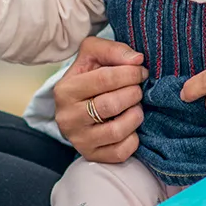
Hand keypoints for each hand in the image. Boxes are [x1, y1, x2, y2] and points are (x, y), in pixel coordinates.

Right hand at [55, 35, 147, 162]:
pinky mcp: (91, 155)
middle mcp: (67, 117)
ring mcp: (78, 139)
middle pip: (111, 105)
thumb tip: (136, 60)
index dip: (129, 74)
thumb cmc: (89, 76)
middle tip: (138, 89)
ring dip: (135, 116)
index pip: (103, 79)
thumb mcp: (93, 54)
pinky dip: (133, 138)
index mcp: (65, 90)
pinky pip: (120, 152)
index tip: (141, 72)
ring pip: (116, 131)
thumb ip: (113, 50)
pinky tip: (130, 126)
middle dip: (133, 94)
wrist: (79, 104)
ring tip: (135, 107)